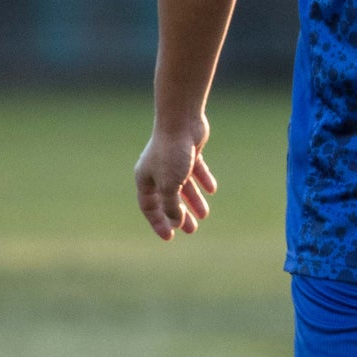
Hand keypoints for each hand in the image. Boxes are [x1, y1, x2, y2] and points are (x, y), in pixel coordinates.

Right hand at [134, 116, 217, 239]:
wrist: (181, 120)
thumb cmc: (171, 153)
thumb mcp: (170, 186)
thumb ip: (172, 206)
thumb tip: (177, 222)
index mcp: (145, 178)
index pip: (149, 206)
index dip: (158, 222)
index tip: (170, 236)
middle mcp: (157, 170)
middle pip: (168, 198)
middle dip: (179, 214)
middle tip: (191, 230)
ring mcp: (173, 160)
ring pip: (184, 185)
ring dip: (193, 200)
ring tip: (205, 214)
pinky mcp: (189, 151)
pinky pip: (195, 170)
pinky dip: (203, 179)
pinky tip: (212, 190)